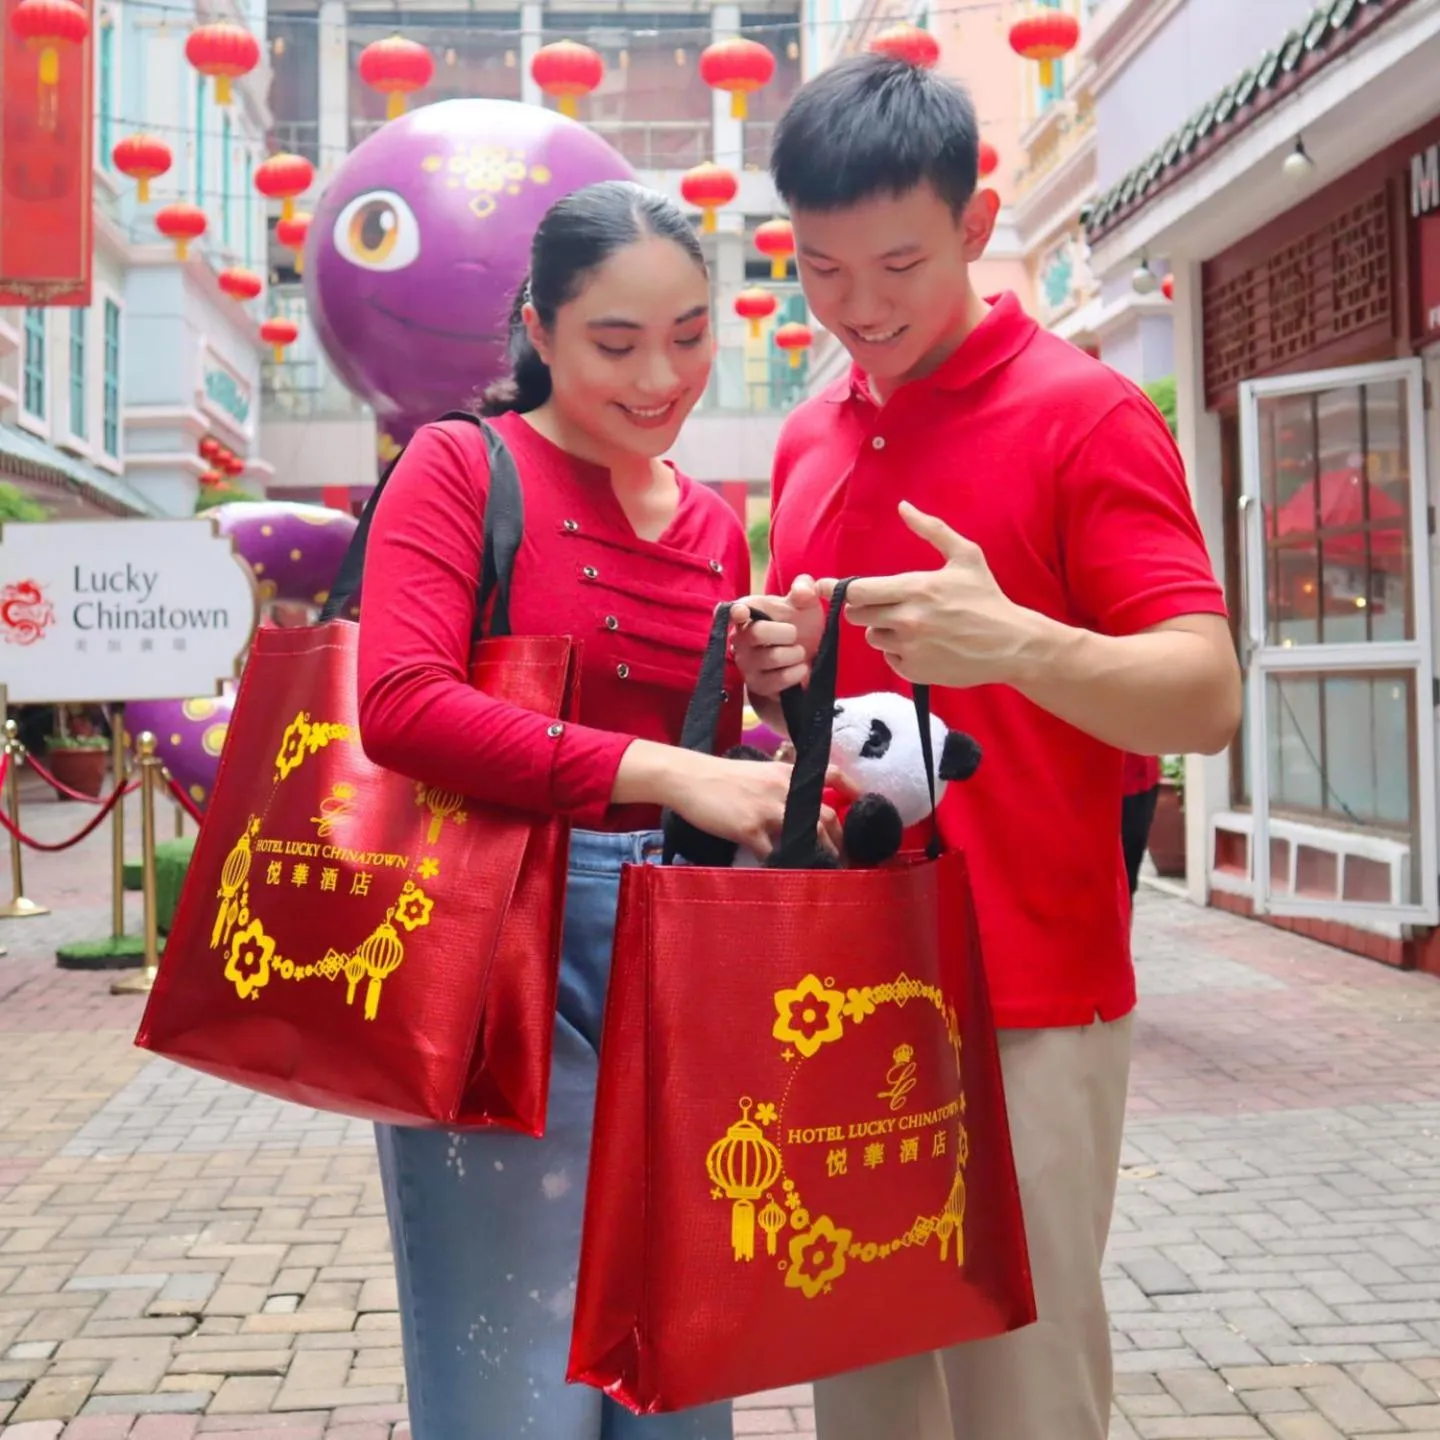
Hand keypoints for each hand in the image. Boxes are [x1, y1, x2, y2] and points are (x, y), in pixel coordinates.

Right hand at [667, 750, 844, 861]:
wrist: (689, 778)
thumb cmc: (719, 776)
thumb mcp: (757, 773)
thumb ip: (779, 786)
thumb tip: (795, 807)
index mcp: (786, 773)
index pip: (830, 775)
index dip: (851, 789)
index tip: (862, 803)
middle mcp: (783, 789)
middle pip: (825, 815)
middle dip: (840, 840)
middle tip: (844, 857)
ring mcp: (768, 810)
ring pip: (808, 834)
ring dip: (821, 855)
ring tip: (826, 870)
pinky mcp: (750, 829)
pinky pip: (774, 853)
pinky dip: (782, 864)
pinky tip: (785, 873)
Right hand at [730, 576, 825, 698]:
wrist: (806, 656)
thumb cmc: (799, 623)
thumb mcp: (805, 602)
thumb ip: (805, 588)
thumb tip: (803, 591)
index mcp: (748, 611)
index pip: (731, 611)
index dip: (735, 612)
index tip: (741, 611)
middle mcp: (740, 638)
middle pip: (757, 633)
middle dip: (786, 633)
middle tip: (795, 634)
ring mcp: (746, 663)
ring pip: (773, 657)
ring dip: (795, 654)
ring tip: (798, 651)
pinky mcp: (756, 685)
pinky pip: (778, 679)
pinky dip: (797, 672)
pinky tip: (800, 667)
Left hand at [819, 502, 1045, 687]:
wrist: (1011, 644)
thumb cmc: (987, 598)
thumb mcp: (966, 556)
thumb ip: (931, 529)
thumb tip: (903, 506)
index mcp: (916, 589)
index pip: (857, 592)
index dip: (845, 589)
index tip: (837, 587)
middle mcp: (908, 620)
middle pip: (856, 615)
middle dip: (866, 608)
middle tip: (888, 604)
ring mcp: (909, 648)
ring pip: (872, 637)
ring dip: (883, 630)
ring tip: (912, 624)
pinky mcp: (914, 670)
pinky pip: (888, 658)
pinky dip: (898, 652)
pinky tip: (922, 644)